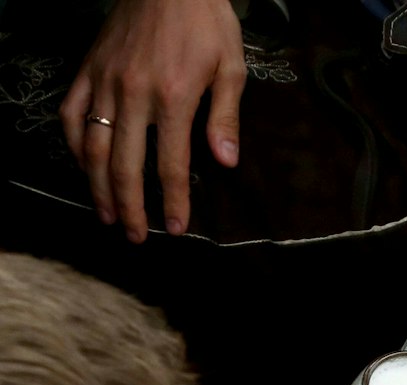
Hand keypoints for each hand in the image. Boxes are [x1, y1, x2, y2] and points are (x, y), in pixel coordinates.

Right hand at [60, 0, 244, 242]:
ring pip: (91, 146)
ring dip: (97, 186)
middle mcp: (132, 95)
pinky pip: (70, 114)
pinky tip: (83, 168)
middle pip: (124, 166)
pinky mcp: (86, 70)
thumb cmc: (206, 22)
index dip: (173, 202)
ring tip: (108, 214)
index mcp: (173, 98)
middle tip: (135, 236)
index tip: (176, 229)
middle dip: (130, 207)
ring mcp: (104, 83)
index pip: (170, 165)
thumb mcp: (231, 66)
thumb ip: (225, 118)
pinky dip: (72, 145)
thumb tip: (226, 164)